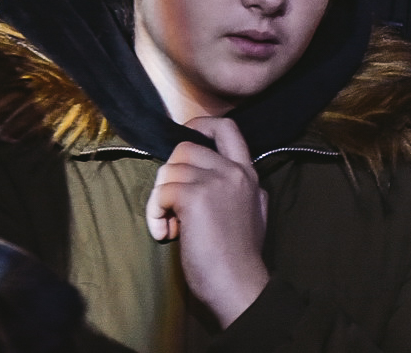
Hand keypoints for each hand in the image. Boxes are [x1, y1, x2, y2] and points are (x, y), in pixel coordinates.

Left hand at [147, 117, 270, 327]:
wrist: (239, 285)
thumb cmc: (241, 257)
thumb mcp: (255, 213)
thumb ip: (243, 190)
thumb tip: (227, 178)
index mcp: (249, 174)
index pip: (227, 128)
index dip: (200, 126)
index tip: (185, 139)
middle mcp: (234, 171)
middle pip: (186, 147)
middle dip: (169, 172)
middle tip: (170, 204)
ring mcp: (215, 181)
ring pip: (169, 170)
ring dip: (159, 199)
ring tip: (169, 226)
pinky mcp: (195, 197)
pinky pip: (162, 192)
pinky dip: (155, 213)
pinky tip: (166, 234)